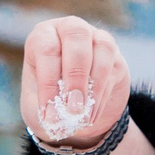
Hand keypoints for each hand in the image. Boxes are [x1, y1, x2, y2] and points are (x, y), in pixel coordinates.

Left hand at [19, 15, 154, 154]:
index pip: (45, 44)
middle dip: (74, 75)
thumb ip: (42, 102)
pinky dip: (107, 93)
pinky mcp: (117, 60)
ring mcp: (96, 42)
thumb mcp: (38, 111)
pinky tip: (97, 115)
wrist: (75, 122)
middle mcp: (69, 32)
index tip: (51, 107)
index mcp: (42, 39)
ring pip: (102, 50)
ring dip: (94, 87)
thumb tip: (54, 110)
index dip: (48, 75)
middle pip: (76, 36)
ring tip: (84, 118)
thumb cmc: (49, 113)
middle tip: (73, 110)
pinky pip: (116, 70)